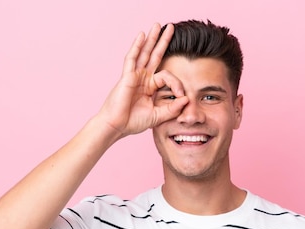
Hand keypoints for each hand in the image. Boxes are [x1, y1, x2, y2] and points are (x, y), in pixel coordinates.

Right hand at [96, 23, 188, 140]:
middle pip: (155, 55)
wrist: (117, 126)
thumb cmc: (133, 122)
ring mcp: (134, 75)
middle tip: (172, 27)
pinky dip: (136, 46)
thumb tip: (187, 99)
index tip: (182, 96)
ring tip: (157, 25)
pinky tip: (141, 35)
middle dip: (163, 41)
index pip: (168, 77)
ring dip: (151, 39)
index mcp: (150, 87)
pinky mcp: (127, 76)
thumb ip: (172, 109)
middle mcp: (143, 78)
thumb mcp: (158, 116)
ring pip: (144, 53)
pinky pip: (132, 58)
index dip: (177, 84)